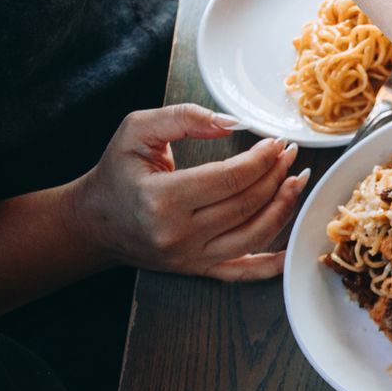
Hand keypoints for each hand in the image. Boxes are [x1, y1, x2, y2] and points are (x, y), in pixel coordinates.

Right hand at [68, 105, 305, 280]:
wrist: (95, 223)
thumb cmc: (116, 174)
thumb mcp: (135, 132)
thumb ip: (183, 118)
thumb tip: (232, 122)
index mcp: (161, 198)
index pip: (228, 178)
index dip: (260, 159)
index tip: (276, 142)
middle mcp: (179, 233)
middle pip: (246, 204)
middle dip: (276, 175)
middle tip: (290, 154)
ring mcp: (191, 257)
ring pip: (253, 235)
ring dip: (283, 207)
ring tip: (296, 181)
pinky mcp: (199, 269)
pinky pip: (243, 272)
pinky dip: (272, 264)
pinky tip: (292, 248)